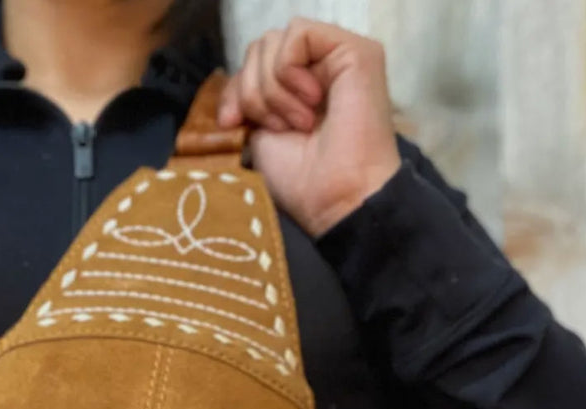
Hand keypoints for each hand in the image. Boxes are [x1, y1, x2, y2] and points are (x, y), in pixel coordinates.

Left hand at [219, 19, 400, 237]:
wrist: (335, 198)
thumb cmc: (302, 181)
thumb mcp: (259, 135)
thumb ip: (247, 100)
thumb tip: (232, 87)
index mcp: (298, 89)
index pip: (253, 65)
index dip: (235, 90)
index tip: (231, 124)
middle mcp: (319, 68)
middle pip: (260, 49)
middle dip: (252, 92)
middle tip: (279, 128)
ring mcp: (337, 56)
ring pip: (273, 41)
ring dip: (272, 88)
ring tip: (298, 122)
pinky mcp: (354, 50)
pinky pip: (297, 34)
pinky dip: (289, 71)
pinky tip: (309, 103)